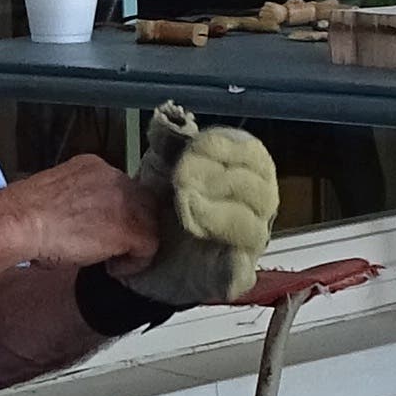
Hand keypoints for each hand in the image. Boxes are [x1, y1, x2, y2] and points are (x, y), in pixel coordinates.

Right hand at [0, 153, 159, 275]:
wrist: (19, 222)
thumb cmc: (23, 216)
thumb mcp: (55, 199)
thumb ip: (77, 204)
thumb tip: (82, 225)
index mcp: (93, 166)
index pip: (122, 188)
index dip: (116, 213)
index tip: (101, 230)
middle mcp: (114, 177)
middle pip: (142, 202)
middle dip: (130, 226)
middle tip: (111, 248)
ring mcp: (125, 201)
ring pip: (150, 223)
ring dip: (133, 244)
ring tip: (111, 260)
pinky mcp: (129, 227)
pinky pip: (149, 246)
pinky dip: (135, 262)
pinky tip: (113, 269)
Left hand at [120, 104, 277, 305]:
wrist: (135, 255)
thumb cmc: (159, 206)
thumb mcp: (158, 168)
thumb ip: (166, 141)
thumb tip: (170, 116)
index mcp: (240, 175)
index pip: (252, 154)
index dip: (224, 148)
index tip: (191, 148)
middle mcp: (252, 209)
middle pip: (259, 190)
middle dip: (220, 180)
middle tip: (183, 179)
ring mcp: (243, 245)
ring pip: (252, 228)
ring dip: (219, 215)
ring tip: (186, 209)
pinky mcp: (229, 279)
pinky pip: (241, 274)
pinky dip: (234, 267)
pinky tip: (225, 259)